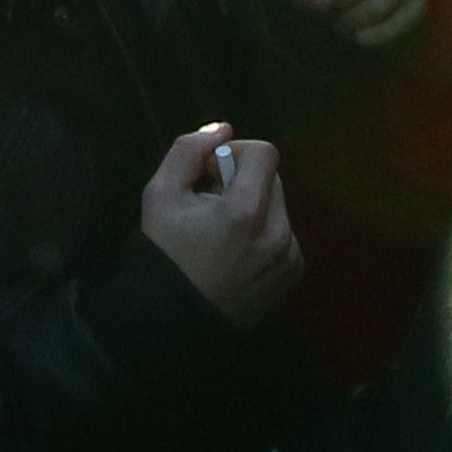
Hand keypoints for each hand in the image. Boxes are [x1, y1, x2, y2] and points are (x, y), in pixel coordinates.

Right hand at [134, 123, 302, 326]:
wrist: (171, 322)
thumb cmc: (164, 255)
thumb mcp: (160, 194)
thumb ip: (188, 151)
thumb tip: (222, 129)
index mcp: (246, 211)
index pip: (265, 153)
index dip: (235, 152)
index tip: (211, 173)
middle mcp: (278, 233)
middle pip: (272, 178)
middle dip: (243, 181)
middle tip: (210, 204)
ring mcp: (288, 257)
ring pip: (278, 205)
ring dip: (254, 207)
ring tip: (221, 233)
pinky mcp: (291, 273)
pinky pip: (284, 233)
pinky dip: (263, 233)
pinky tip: (234, 253)